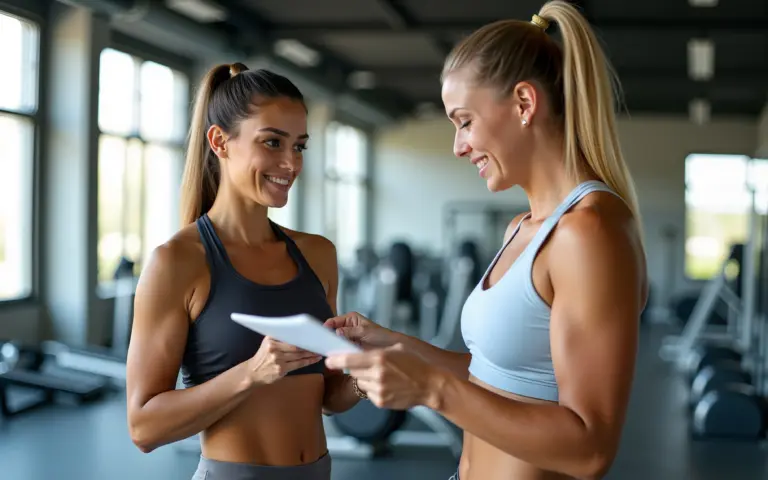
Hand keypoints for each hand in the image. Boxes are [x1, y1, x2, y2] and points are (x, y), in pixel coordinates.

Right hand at [247, 336, 322, 385]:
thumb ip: (280, 339)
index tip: (313, 335)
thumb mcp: (268, 343)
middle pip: (296, 346)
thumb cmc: (263, 356)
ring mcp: (277, 359)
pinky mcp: (281, 369)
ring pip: (298, 355)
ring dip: (311, 354)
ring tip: (319, 351)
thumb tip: (300, 335)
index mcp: (271, 339)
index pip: (290, 337)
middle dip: (309, 346)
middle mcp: (273, 348)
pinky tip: (314, 359)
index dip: (302, 336)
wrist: (252, 372)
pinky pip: (298, 364)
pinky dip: (308, 361)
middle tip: (319, 344)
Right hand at [324, 311, 398, 348]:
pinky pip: (342, 350)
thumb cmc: (380, 334)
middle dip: (328, 337)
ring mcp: (348, 339)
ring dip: (333, 346)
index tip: (321, 332)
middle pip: (333, 331)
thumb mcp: (365, 331)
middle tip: (322, 343)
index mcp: (350, 319)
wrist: (391, 347)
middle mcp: (347, 328)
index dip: (327, 326)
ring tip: (327, 350)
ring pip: (336, 341)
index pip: (334, 321)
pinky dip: (339, 352)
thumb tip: (338, 332)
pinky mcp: (351, 349)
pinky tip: (336, 356)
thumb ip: (351, 331)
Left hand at [325, 344, 439, 409]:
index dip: (335, 360)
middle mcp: (377, 375)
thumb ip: (374, 349)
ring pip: (360, 382)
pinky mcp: (381, 401)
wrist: (432, 384)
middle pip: (353, 371)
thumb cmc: (417, 364)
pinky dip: (373, 388)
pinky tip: (388, 384)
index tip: (328, 360)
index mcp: (379, 358)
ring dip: (366, 378)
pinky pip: (369, 393)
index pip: (348, 359)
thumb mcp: (396, 347)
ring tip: (383, 375)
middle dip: (355, 367)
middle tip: (368, 364)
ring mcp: (379, 390)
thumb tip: (355, 351)